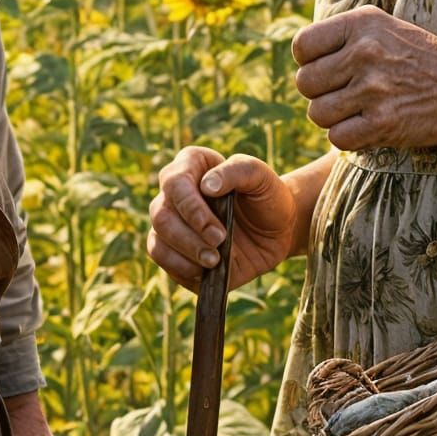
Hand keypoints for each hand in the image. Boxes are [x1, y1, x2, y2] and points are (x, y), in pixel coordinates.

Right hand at [148, 147, 296, 291]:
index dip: (190, 208)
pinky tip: (206, 270)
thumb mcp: (261, 176)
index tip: (216, 230)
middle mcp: (174, 193)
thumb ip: (237, 171)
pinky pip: (164, 261)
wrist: (278, 229)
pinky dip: (182, 268)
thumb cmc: (267, 196)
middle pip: (161, 216)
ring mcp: (172, 223)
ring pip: (157, 240)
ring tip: (215, 261)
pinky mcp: (175, 251)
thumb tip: (207, 185)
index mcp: (190, 165)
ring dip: (185, 255)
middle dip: (189, 237)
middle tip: (219, 244)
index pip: (175, 183)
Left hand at [292, 5, 436, 149]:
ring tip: (357, 110)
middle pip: (305, 83)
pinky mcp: (384, 123)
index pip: (302, 46)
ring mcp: (374, 88)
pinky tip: (367, 126)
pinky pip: (337, 137)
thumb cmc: (421, 58)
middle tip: (345, 93)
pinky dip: (348, 138)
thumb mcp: (382, 27)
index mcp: (361, 23)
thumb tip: (301, 56)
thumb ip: (342, 35)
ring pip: (317, 113)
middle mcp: (365, 52)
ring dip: (333, 118)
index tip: (328, 69)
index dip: (309, 62)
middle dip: (320, 92)